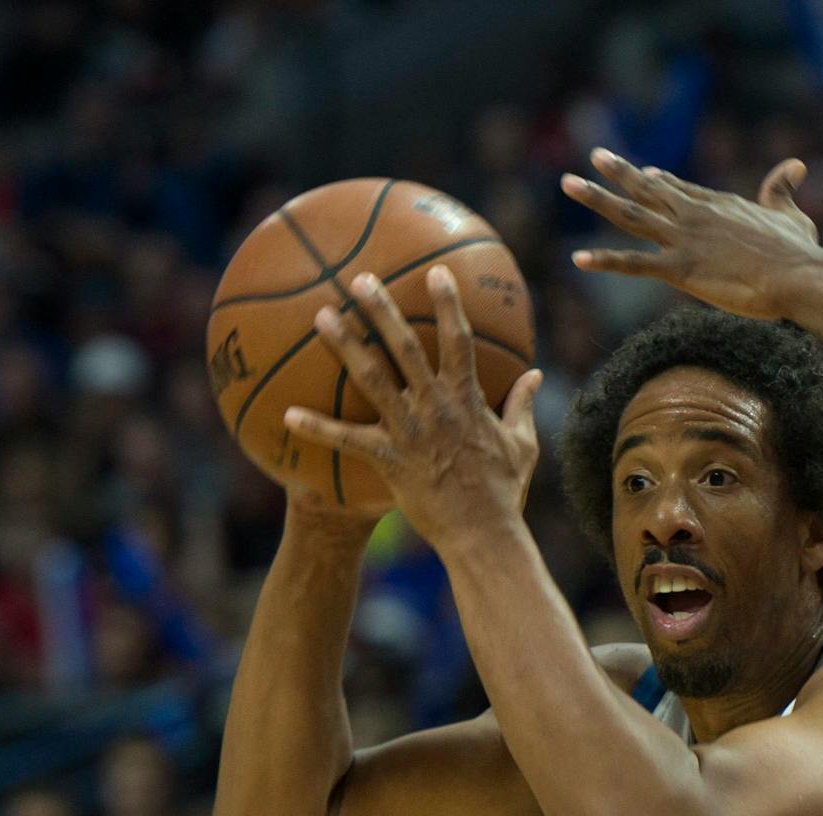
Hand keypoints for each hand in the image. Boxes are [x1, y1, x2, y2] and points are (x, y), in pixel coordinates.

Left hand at [283, 266, 543, 552]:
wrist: (485, 534)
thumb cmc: (505, 491)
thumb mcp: (523, 445)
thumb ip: (523, 405)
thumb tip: (535, 375)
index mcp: (469, 400)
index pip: (460, 341)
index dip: (450, 304)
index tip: (438, 273)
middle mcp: (436, 407)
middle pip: (405, 347)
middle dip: (383, 309)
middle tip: (360, 279)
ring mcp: (410, 431)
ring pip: (372, 379)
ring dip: (346, 345)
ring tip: (322, 316)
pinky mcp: (389, 460)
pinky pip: (347, 440)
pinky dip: (316, 428)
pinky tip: (287, 415)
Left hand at [562, 148, 822, 320]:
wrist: (795, 277)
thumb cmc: (799, 252)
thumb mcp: (792, 215)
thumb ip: (783, 190)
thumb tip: (797, 165)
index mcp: (718, 203)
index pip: (679, 188)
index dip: (659, 179)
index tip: (643, 170)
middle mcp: (694, 214)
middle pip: (647, 189)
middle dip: (618, 172)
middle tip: (594, 156)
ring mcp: (683, 239)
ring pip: (630, 214)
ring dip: (597, 198)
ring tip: (568, 183)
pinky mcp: (679, 269)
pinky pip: (633, 264)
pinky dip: (605, 261)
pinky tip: (578, 259)